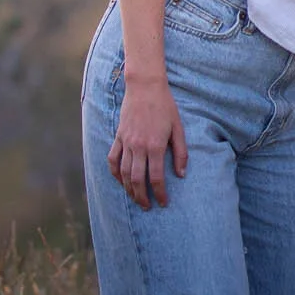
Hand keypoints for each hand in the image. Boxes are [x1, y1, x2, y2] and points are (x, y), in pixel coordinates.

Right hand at [109, 76, 189, 207]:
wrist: (145, 87)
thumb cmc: (165, 107)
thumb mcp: (178, 128)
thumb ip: (181, 153)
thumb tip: (181, 174)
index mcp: (155, 145)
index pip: (155, 178)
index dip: (160, 193)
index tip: (163, 203)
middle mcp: (138, 147)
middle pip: (137, 180)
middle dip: (142, 197)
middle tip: (147, 207)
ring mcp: (126, 142)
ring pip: (124, 173)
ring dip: (129, 189)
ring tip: (135, 199)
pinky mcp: (118, 137)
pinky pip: (112, 159)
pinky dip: (114, 173)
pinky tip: (120, 181)